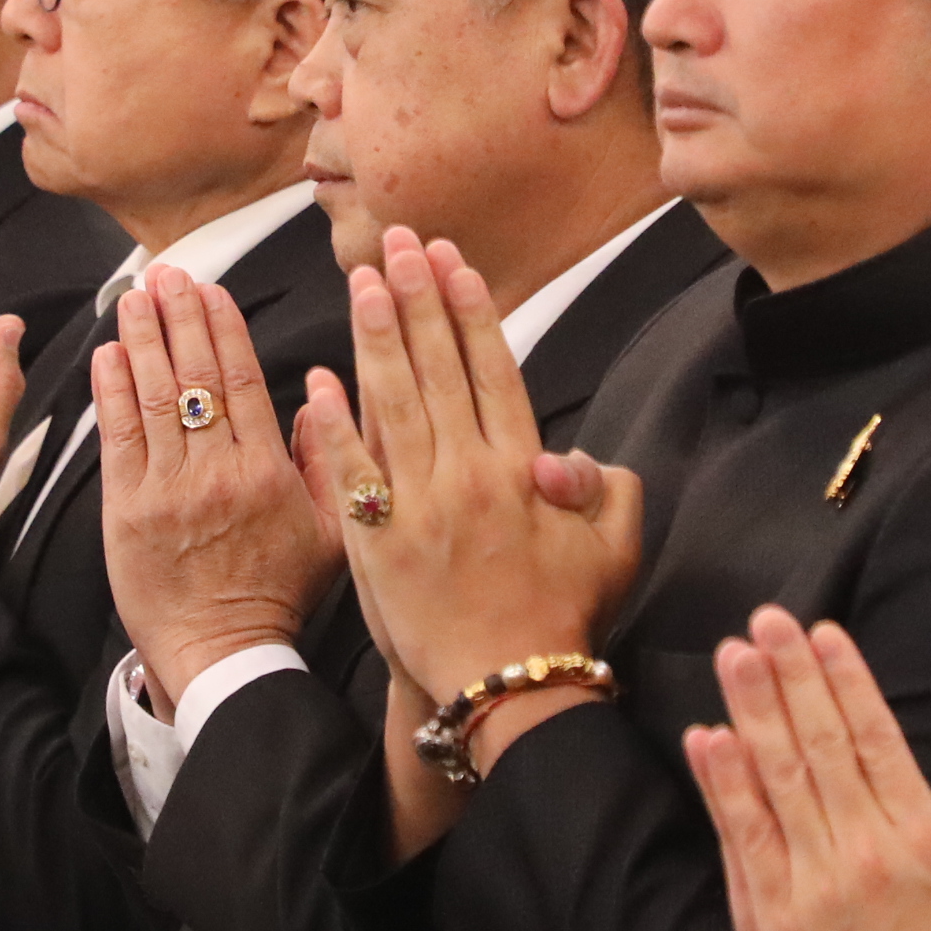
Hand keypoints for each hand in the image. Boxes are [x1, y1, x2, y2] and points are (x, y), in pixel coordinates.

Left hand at [93, 269, 337, 705]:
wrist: (222, 655)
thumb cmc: (278, 597)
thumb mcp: (332, 533)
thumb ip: (329, 460)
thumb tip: (320, 396)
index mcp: (267, 471)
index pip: (241, 381)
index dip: (223, 328)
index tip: (212, 291)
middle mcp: (217, 472)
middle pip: (196, 376)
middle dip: (179, 317)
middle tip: (167, 274)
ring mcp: (169, 489)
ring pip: (155, 397)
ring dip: (142, 340)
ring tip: (134, 297)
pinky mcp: (127, 511)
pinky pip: (119, 438)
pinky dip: (113, 391)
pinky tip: (109, 354)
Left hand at [295, 228, 640, 738]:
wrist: (503, 688)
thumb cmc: (562, 620)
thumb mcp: (613, 550)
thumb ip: (607, 489)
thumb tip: (572, 453)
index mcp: (524, 469)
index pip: (494, 370)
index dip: (472, 312)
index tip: (454, 263)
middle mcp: (469, 473)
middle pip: (439, 367)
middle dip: (419, 298)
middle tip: (399, 242)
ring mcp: (418, 503)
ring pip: (393, 401)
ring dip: (376, 336)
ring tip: (362, 281)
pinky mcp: (376, 538)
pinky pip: (349, 467)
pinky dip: (333, 422)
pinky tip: (317, 379)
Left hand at [688, 609, 930, 930]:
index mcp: (924, 840)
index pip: (876, 739)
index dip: (846, 681)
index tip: (823, 634)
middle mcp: (865, 852)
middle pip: (819, 745)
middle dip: (790, 676)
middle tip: (765, 621)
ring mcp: (813, 886)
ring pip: (777, 780)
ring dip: (752, 711)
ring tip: (733, 656)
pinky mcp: (774, 920)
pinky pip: (745, 838)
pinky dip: (725, 786)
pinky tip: (709, 739)